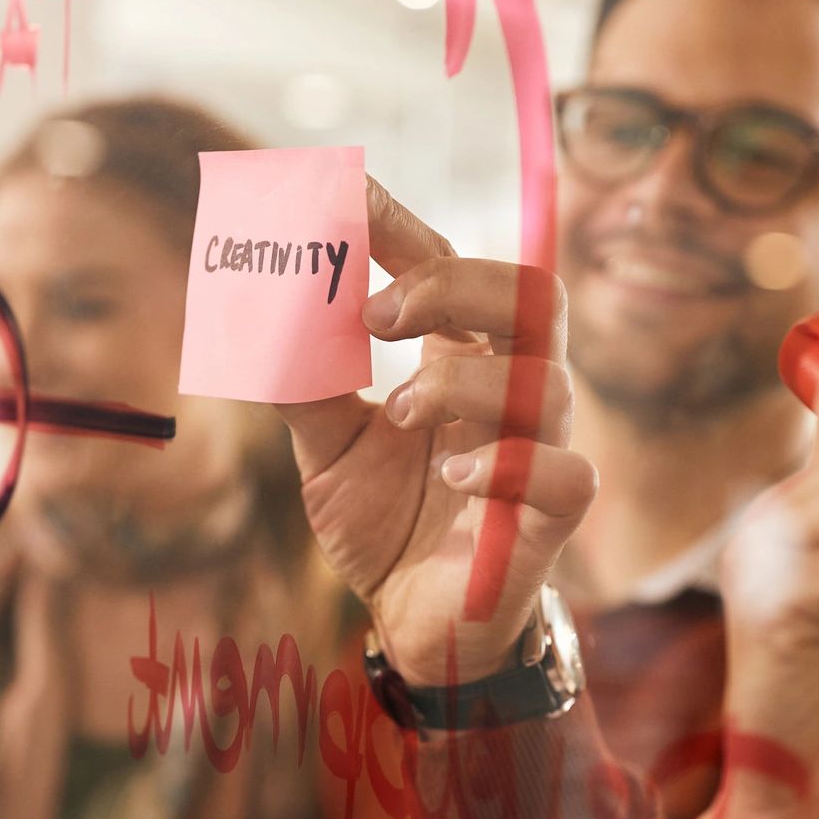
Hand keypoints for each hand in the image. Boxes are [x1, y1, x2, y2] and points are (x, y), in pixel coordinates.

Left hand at [278, 179, 594, 684]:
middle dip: (456, 287)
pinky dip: (510, 465)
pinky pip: (566, 473)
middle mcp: (512, 393)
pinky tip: (455, 474)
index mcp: (462, 360)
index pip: (452, 267)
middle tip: (376, 314)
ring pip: (546, 381)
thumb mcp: (327, 449)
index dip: (406, 229)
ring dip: (464, 384)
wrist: (412, 623)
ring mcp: (542, 452)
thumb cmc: (384, 523)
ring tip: (400, 413)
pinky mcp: (552, 520)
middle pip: (532, 295)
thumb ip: (301, 384)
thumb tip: (252, 315)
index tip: (347, 195)